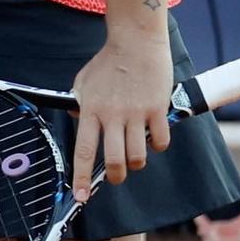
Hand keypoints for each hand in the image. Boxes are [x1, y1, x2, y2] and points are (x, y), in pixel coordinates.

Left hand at [69, 29, 174, 202]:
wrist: (136, 43)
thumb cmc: (107, 63)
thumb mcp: (83, 82)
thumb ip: (79, 104)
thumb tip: (78, 121)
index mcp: (90, 109)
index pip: (83, 150)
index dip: (81, 177)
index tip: (80, 197)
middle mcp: (112, 115)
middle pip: (114, 161)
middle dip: (115, 176)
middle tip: (116, 176)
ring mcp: (136, 113)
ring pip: (138, 156)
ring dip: (136, 161)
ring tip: (134, 152)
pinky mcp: (158, 110)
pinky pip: (161, 142)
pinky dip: (158, 145)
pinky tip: (153, 137)